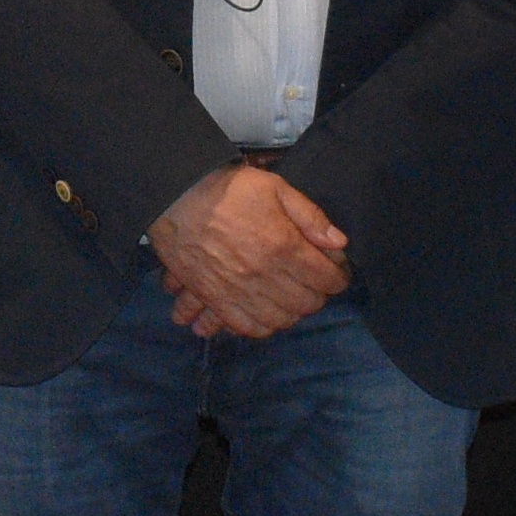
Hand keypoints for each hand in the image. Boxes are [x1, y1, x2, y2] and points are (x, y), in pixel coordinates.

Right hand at [148, 164, 350, 338]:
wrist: (176, 196)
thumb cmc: (228, 189)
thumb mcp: (276, 188)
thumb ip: (310, 216)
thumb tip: (339, 243)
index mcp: (284, 246)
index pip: (326, 278)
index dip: (338, 277)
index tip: (337, 272)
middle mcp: (264, 275)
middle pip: (307, 303)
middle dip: (319, 295)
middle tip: (316, 284)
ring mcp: (239, 291)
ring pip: (280, 320)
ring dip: (293, 313)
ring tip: (293, 300)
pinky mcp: (216, 299)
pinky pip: (246, 327)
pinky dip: (262, 327)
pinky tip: (266, 315)